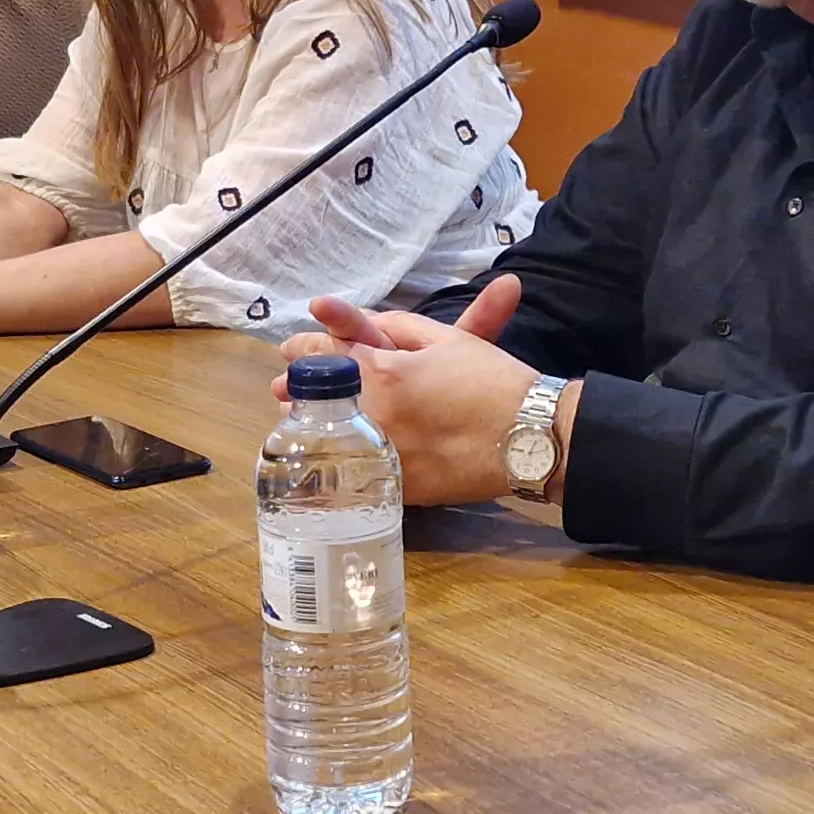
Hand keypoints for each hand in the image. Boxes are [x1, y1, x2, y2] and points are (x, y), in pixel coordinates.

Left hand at [274, 278, 535, 505]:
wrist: (531, 439)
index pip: (323, 354)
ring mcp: (381, 456)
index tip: (291, 349)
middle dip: (297, 388)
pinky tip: (332, 453)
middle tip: (283, 386)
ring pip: (324, 438)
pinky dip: (339, 459)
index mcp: (381, 373)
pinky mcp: (396, 487)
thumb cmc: (493, 381)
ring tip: (299, 418)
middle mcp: (372, 415)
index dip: (303, 347)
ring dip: (310, 423)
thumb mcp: (447, 339)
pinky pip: (354, 471)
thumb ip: (395, 328)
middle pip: (314, 398)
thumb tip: (357, 327)